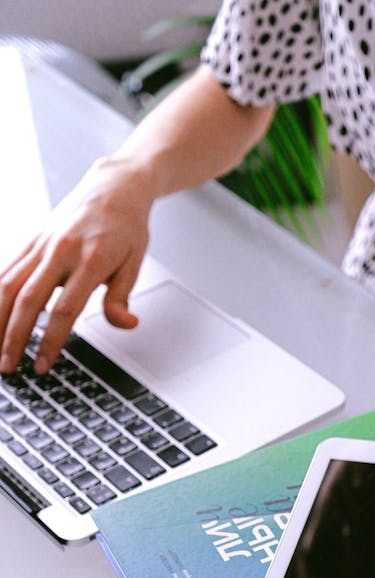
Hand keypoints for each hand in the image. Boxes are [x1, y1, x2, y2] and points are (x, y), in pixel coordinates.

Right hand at [0, 155, 153, 373]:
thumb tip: (125, 324)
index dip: (51, 341)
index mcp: (90, 260)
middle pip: (28, 299)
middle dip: (13, 336)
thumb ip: (122, 296)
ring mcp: (41, 244)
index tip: (43, 365)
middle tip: (7, 366)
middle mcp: (60, 250)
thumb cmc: (127, 228)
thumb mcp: (136, 262)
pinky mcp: (31, 240)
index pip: (65, 309)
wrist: (114, 186)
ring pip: (7, 284)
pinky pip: (6, 269)